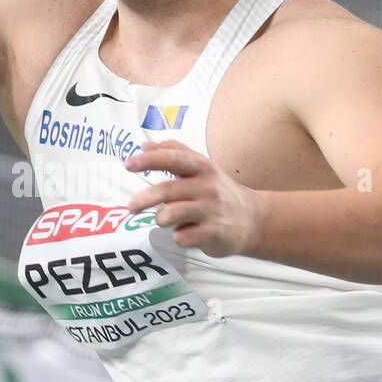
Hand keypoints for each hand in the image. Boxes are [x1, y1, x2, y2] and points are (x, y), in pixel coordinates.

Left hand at [124, 140, 261, 257]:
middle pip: (167, 191)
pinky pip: (183, 237)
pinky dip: (178, 237)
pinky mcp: (214, 233)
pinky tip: (185, 234)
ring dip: (160, 219)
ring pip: (172, 214)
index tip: (128, 164)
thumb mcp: (201, 166)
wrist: (253, 219)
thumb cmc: (217, 191)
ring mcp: (211, 210)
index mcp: (202, 167)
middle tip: (131, 207)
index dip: (149, 160)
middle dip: (143, 199)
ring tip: (162, 220)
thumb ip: (174, 152)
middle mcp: (207, 186)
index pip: (173, 158)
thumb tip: (144, 145)